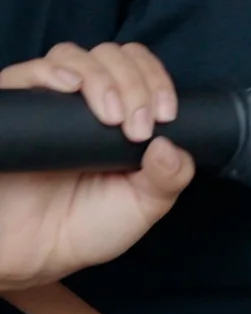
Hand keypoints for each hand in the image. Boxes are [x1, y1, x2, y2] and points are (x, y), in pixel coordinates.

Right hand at [0, 42, 193, 290]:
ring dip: (101, 78)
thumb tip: (172, 145)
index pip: (138, 66)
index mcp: (116, 109)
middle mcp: (79, 99)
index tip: (166, 115)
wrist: (34, 258)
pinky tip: (68, 86)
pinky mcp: (10, 111)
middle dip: (134, 84)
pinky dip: (49, 71)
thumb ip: (168, 178)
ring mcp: (42, 102)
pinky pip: (21, 75)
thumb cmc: (87, 227)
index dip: (157, 79)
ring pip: (72, 56)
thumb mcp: (142, 206)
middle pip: (110, 55)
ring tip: (111, 117)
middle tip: (137, 128)